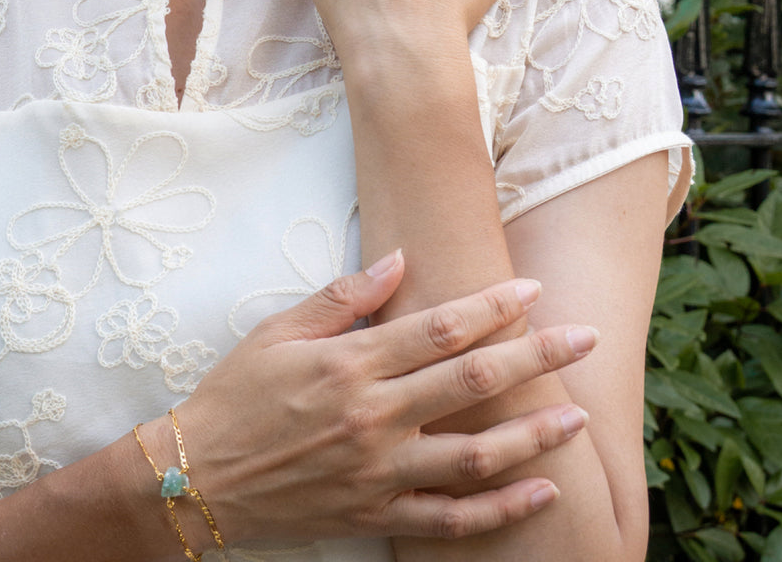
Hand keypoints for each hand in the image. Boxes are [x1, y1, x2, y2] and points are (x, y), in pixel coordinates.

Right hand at [176, 250, 595, 543]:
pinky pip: (451, 520)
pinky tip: (540, 491)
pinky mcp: (376, 516)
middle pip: (473, 381)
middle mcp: (373, 418)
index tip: (534, 293)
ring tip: (577, 417)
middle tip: (584, 339)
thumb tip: (398, 260)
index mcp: (351, 364)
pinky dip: (500, 510)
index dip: (493, 307)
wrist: (197, 478)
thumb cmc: (236, 394)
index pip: (440, 328)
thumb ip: (342, 298)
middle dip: (537, 357)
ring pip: (475, 455)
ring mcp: (378, 473)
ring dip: (534, 435)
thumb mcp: (278, 331)